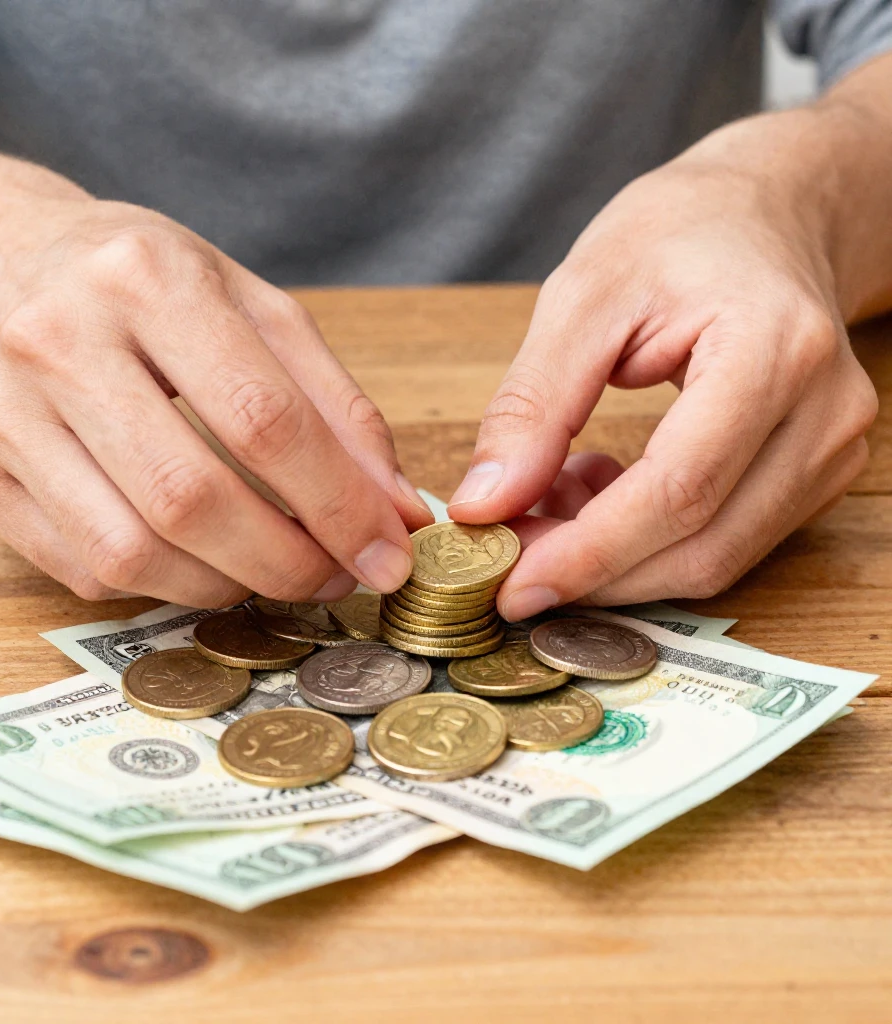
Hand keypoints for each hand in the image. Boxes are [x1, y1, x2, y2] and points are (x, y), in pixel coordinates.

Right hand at [0, 145, 430, 604]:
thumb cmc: (141, 284)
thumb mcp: (251, 305)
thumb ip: (335, 404)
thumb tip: (397, 510)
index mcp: (146, 278)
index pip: (262, 419)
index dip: (338, 504)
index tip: (387, 554)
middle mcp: (59, 340)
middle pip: (191, 497)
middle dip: (286, 562)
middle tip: (335, 576)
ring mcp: (2, 413)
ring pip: (130, 551)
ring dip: (226, 586)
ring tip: (274, 570)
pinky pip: (83, 568)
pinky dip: (161, 586)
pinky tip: (199, 560)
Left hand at [449, 119, 877, 618]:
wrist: (765, 212)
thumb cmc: (677, 234)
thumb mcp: (582, 297)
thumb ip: (533, 405)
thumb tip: (486, 504)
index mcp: (772, 352)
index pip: (679, 489)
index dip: (589, 553)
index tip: (511, 586)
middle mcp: (824, 414)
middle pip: (704, 545)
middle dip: (594, 571)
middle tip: (509, 559)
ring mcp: (831, 449)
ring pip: (716, 558)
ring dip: (615, 559)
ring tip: (548, 503)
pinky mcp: (814, 471)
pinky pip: (725, 538)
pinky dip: (645, 539)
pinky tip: (594, 489)